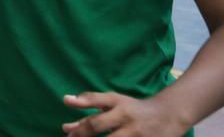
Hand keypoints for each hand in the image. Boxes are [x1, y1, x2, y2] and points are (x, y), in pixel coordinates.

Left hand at [61, 92, 190, 135]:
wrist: (168, 115)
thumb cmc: (133, 109)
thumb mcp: (112, 101)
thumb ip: (89, 104)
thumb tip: (65, 107)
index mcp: (117, 105)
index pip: (93, 114)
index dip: (78, 127)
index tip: (65, 131)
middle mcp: (126, 119)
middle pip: (98, 127)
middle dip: (81, 135)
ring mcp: (137, 135)